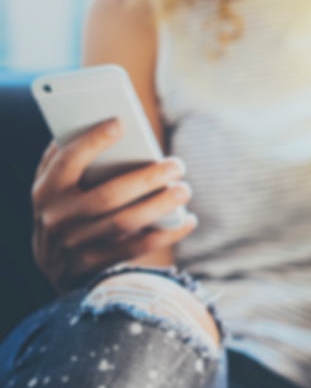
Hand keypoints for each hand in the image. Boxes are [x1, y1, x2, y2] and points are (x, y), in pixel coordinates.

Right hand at [32, 119, 195, 291]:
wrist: (54, 264)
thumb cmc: (67, 208)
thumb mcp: (56, 186)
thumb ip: (72, 160)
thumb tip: (110, 126)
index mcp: (45, 190)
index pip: (67, 161)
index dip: (92, 141)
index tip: (120, 123)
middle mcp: (57, 218)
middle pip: (108, 196)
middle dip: (146, 178)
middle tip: (177, 165)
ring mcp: (75, 244)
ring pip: (124, 223)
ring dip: (160, 205)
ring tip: (185, 189)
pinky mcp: (95, 264)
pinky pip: (137, 248)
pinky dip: (167, 233)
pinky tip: (188, 219)